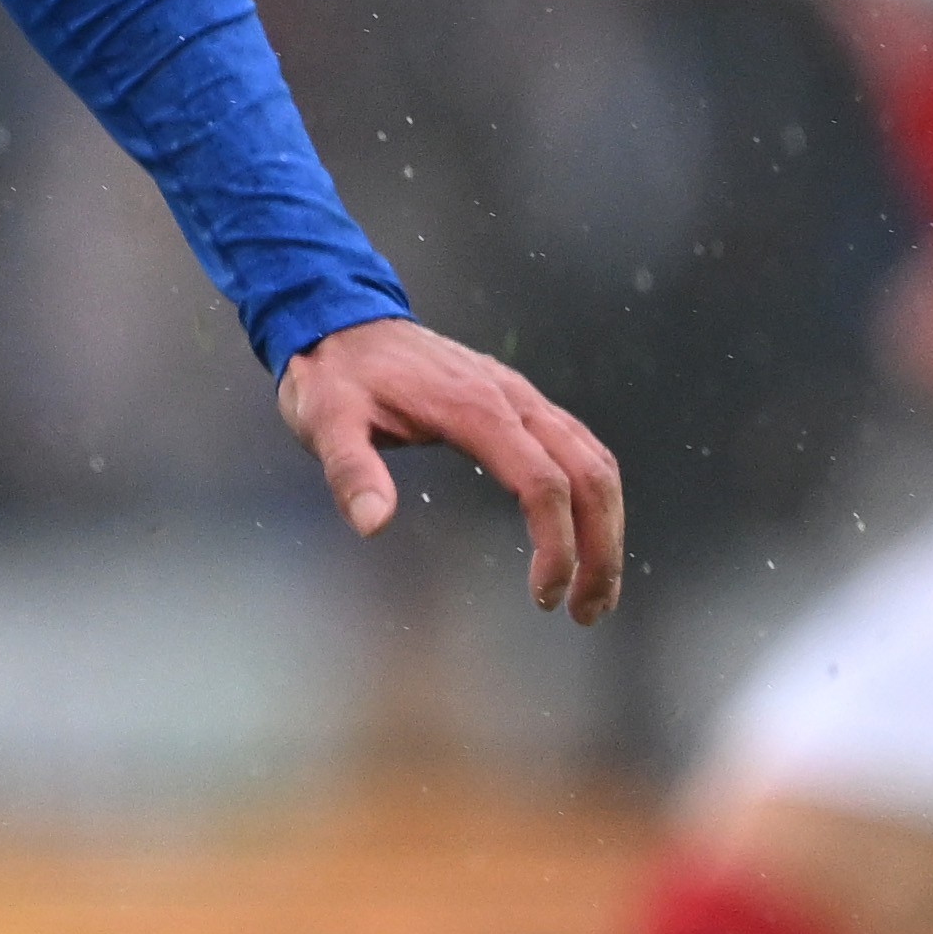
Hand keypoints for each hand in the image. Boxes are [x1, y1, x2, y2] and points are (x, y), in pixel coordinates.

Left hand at [278, 317, 627, 621]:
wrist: (342, 321)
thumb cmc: (335, 377)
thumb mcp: (325, 422)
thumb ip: (350, 471)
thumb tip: (373, 525)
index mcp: (476, 409)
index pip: (543, 483)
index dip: (555, 544)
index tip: (544, 596)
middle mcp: (515, 400)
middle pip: (590, 476)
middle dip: (600, 548)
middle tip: (586, 612)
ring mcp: (523, 398)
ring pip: (596, 461)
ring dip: (607, 527)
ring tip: (594, 590)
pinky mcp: (520, 401)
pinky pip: (579, 446)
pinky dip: (594, 494)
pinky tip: (585, 532)